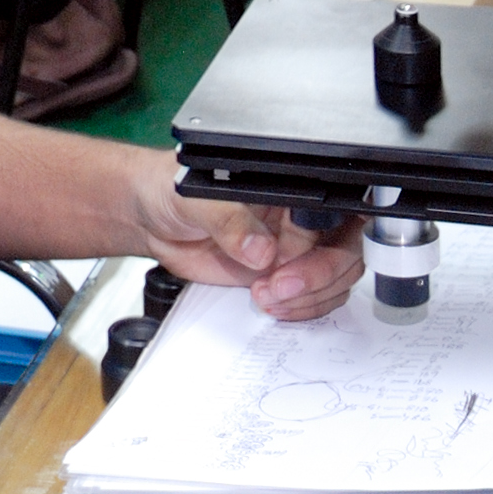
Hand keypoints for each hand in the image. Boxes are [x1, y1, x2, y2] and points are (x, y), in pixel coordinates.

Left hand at [126, 153, 361, 321]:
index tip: (290, 256)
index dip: (324, 237)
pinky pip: (312, 297)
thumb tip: (261, 250)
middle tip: (277, 286)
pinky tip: (271, 305)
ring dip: (310, 296)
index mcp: (286, 185)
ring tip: (267, 297)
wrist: (147, 218)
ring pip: (335, 277)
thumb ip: (228, 219)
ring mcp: (292, 248)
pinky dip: (301, 309)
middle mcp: (296, 216)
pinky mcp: (278, 276)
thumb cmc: (168, 188)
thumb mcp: (193, 195)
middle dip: (319, 274)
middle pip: (345, 248)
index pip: (334, 210)